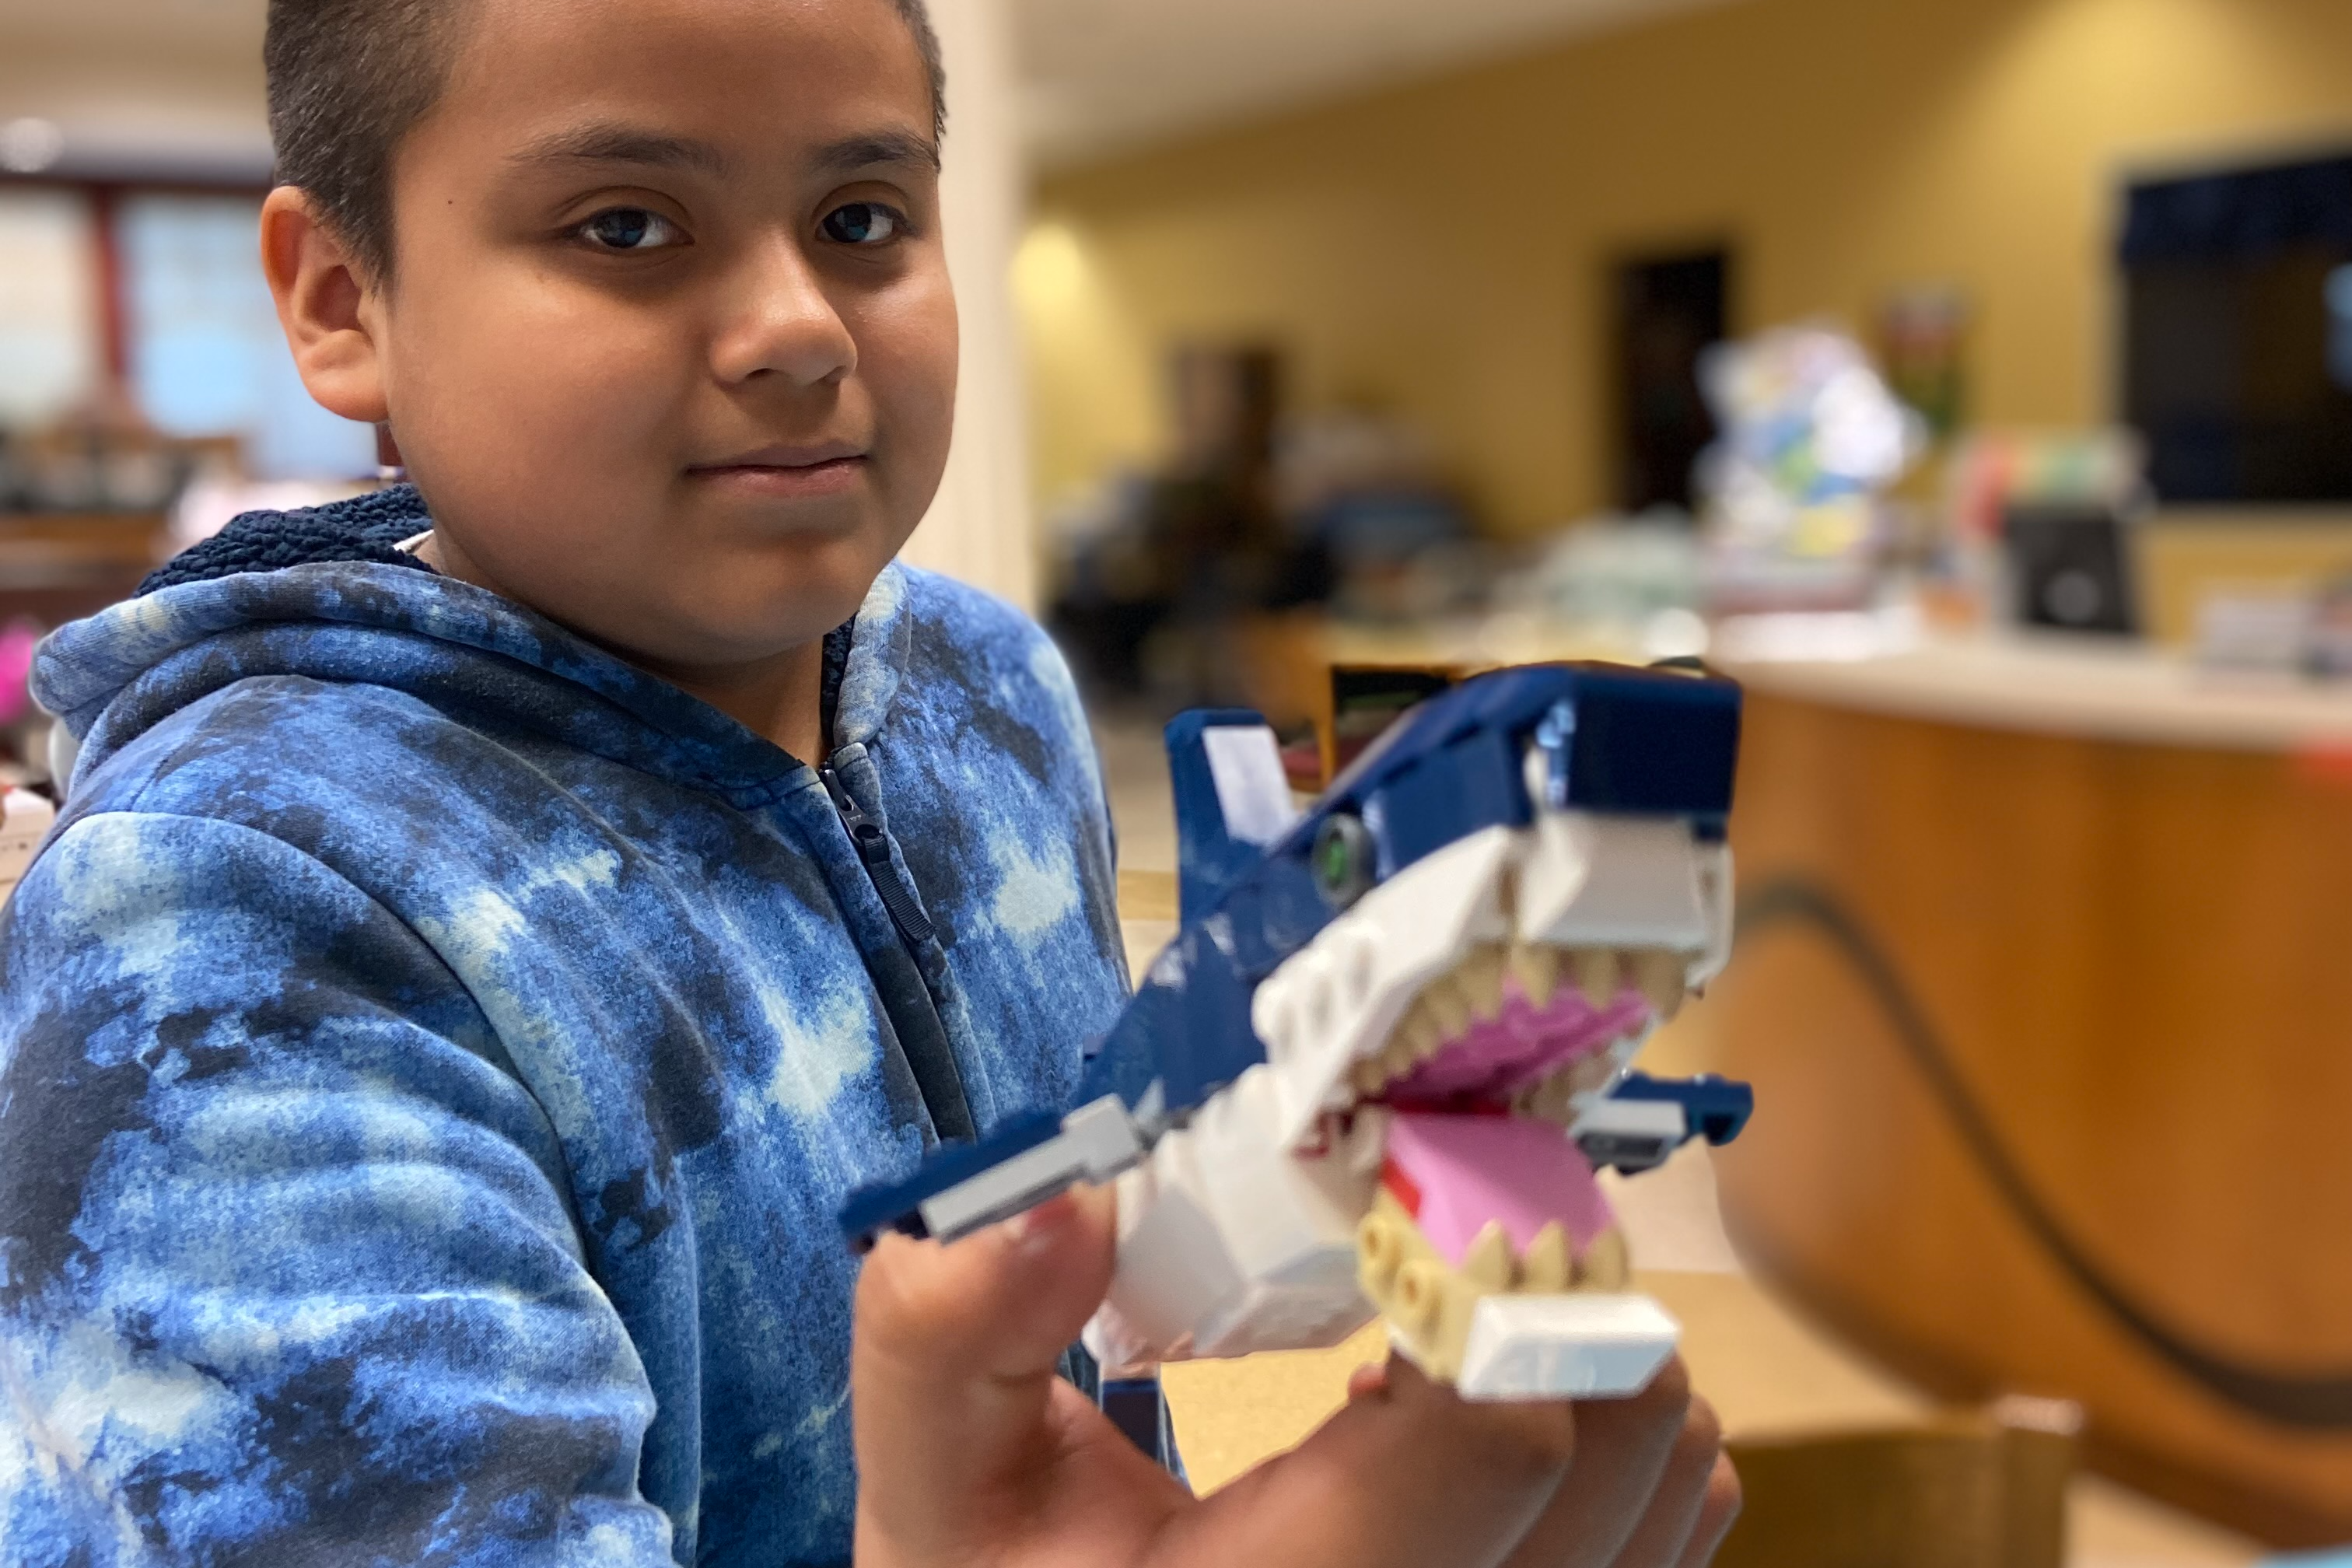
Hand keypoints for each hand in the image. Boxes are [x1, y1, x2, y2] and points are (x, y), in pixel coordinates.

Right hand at [851, 1187, 1740, 1567]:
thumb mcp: (933, 1486)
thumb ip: (952, 1338)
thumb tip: (1058, 1195)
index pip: (1500, 1441)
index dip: (1486, 1279)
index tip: (1415, 1177)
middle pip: (1621, 1447)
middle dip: (1551, 1287)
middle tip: (1444, 1212)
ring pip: (1671, 1491)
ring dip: (1593, 1354)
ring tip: (1457, 1310)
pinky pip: (1662, 1545)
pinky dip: (1616, 1442)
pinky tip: (1483, 1407)